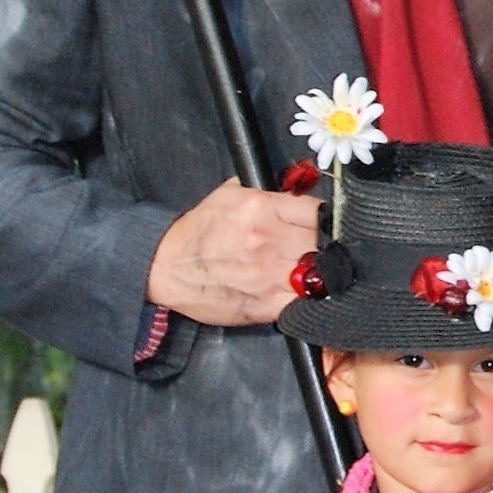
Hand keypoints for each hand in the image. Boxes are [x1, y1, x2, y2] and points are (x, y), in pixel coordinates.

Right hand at [147, 181, 321, 328]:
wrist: (164, 267)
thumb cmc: (196, 232)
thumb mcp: (226, 196)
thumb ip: (264, 192)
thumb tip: (296, 188)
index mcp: (261, 208)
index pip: (317, 212)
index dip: (327, 221)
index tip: (328, 227)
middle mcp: (267, 240)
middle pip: (324, 245)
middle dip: (328, 248)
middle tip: (325, 251)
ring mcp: (268, 275)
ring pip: (319, 275)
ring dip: (322, 276)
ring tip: (318, 273)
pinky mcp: (265, 304)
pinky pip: (303, 303)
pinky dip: (310, 300)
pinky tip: (307, 293)